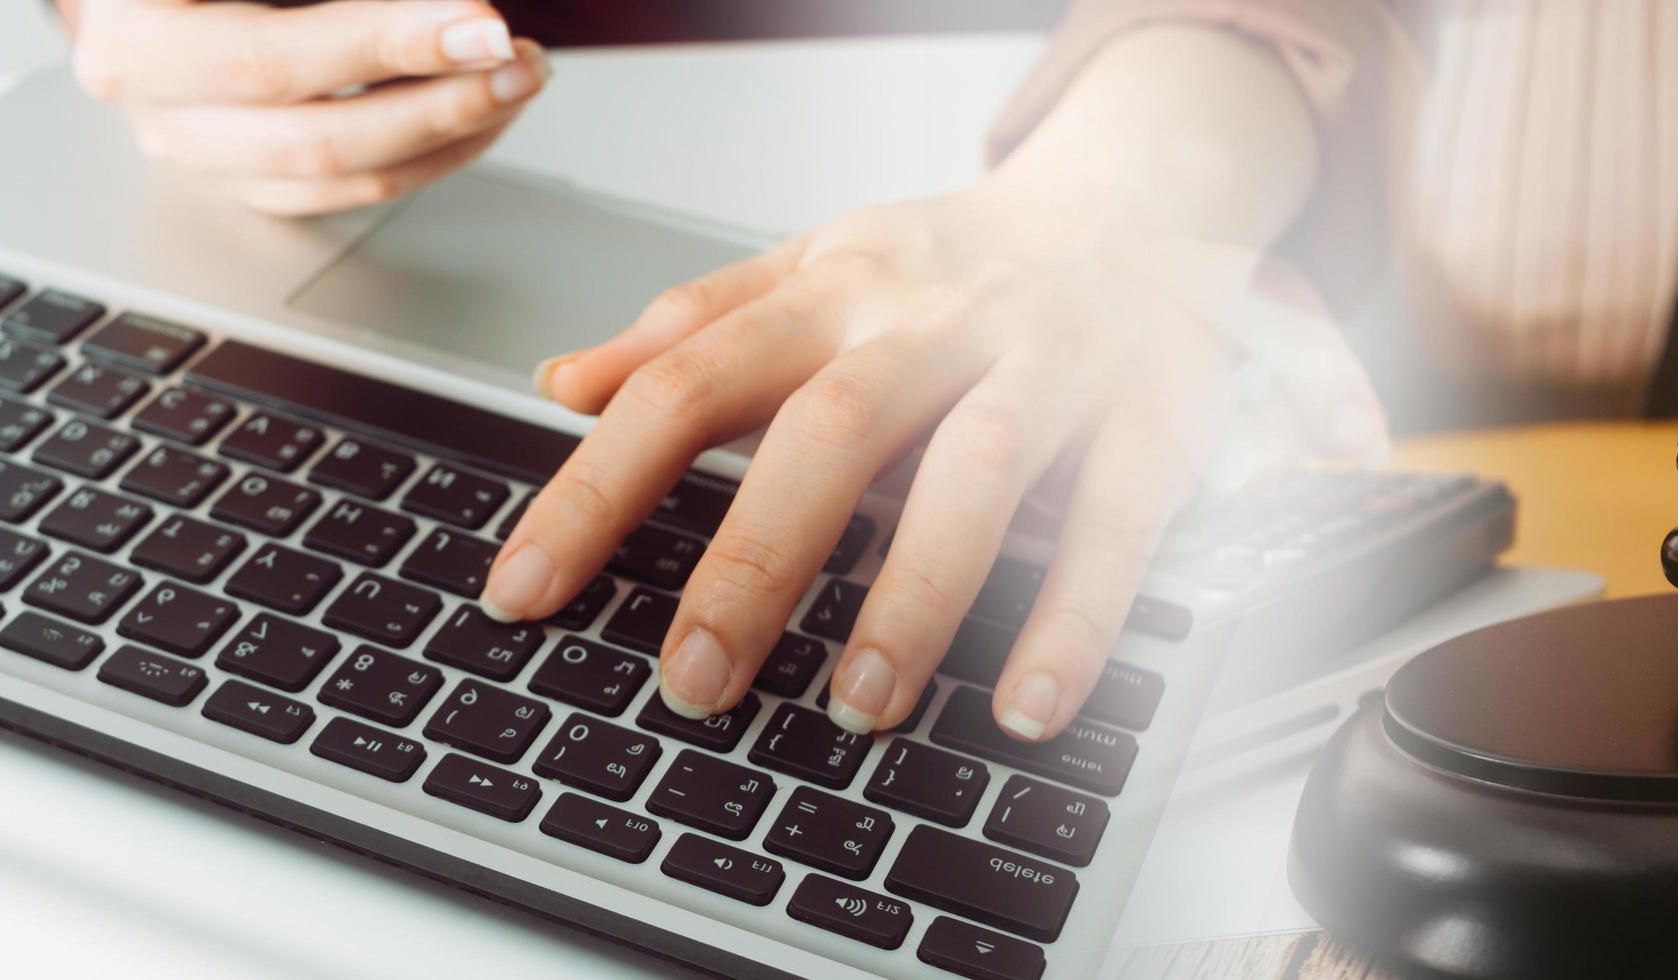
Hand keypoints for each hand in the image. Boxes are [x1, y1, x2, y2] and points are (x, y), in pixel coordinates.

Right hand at [63, 0, 546, 214]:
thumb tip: (451, 8)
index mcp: (136, 21)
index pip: (274, 56)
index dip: (388, 43)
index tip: (482, 20)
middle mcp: (144, 90)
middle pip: (312, 133)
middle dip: (440, 100)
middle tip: (518, 60)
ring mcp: (184, 143)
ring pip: (333, 174)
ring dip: (446, 131)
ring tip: (514, 80)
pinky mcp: (229, 171)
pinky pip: (337, 190)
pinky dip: (423, 154)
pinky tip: (477, 113)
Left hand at [476, 183, 1386, 739]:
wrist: (1144, 189)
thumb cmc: (961, 259)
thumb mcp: (818, 265)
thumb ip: (696, 324)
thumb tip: (561, 382)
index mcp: (834, 286)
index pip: (688, 380)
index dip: (597, 487)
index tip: (523, 590)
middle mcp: (934, 319)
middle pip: (830, 430)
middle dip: (755, 560)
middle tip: (693, 679)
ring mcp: (1049, 363)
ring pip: (977, 474)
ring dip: (916, 596)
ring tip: (859, 706)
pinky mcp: (1154, 409)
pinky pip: (1117, 519)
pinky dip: (1075, 617)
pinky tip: (1028, 705)